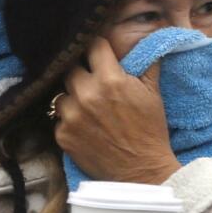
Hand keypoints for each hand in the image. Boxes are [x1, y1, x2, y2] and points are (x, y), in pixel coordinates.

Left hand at [53, 37, 180, 184]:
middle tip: (92, 82)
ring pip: (60, 94)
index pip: (93, 46)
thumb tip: (143, 40)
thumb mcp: (153, 92)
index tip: (98, 52)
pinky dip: (68, 120)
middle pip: (70, 68)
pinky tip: (84, 126)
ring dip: (72, 97)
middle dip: (81, 72)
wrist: (142, 172)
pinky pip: (58, 118)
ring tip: (87, 107)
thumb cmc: (150, 130)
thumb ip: (145, 63)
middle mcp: (87, 95)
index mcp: (110, 79)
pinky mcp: (62, 135)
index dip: (97, 48)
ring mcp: (71, 116)